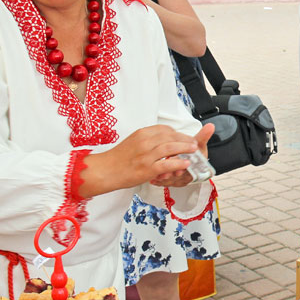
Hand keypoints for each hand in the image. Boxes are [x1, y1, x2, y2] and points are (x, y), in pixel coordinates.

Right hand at [79, 124, 213, 195]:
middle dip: (185, 139)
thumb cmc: (118, 158)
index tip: (185, 137)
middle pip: (171, 136)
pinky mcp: (147, 168)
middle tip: (194, 143)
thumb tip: (162, 139)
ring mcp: (146, 155)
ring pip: (171, 147)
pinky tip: (186, 163)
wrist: (105, 170)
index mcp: (142, 133)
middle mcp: (145, 141)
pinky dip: (179, 162)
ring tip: (194, 150)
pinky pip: (167, 163)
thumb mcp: (133, 142)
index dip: (178, 133)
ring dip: (185, 148)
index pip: (165, 129)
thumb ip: (147, 139)